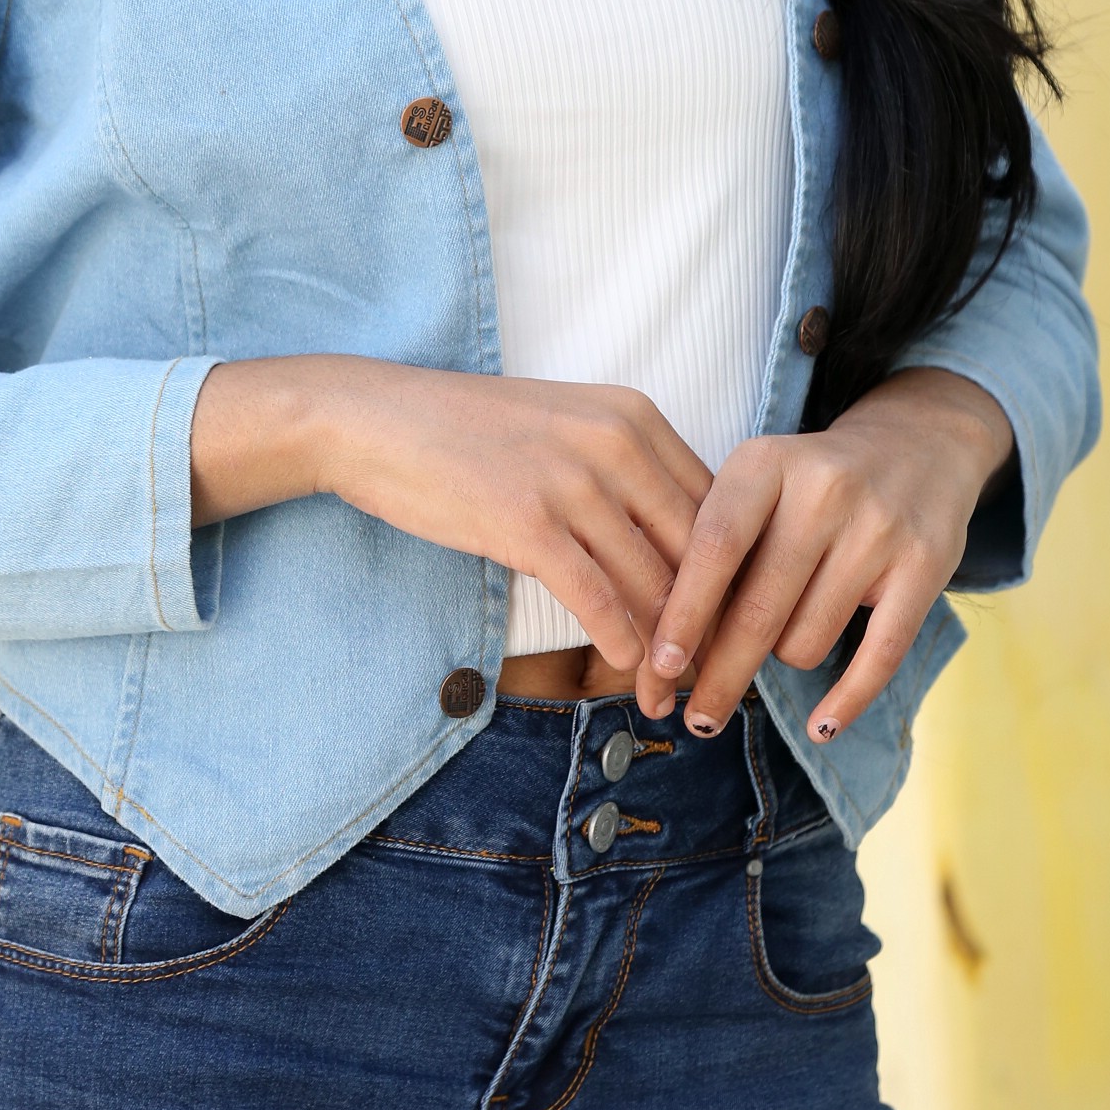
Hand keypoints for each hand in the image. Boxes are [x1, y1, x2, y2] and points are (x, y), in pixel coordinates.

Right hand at [190, 355, 713, 677]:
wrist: (376, 419)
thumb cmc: (469, 434)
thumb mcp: (566, 432)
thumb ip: (625, 476)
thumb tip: (676, 555)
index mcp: (634, 416)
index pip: (715, 507)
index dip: (731, 576)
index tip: (733, 629)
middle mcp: (616, 441)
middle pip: (697, 551)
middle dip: (710, 625)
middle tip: (713, 678)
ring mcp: (572, 480)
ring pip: (652, 583)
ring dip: (666, 651)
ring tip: (668, 694)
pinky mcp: (527, 520)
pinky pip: (597, 597)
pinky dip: (619, 641)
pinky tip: (624, 669)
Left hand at [632, 367, 1015, 741]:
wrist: (916, 443)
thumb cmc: (810, 482)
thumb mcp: (758, 482)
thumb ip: (718, 546)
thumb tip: (674, 648)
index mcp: (766, 462)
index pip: (715, 547)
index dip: (684, 613)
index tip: (659, 667)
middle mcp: (823, 489)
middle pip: (758, 609)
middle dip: (722, 675)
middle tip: (699, 719)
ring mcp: (878, 528)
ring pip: (807, 640)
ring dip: (788, 654)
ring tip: (792, 629)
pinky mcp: (925, 565)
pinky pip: (878, 655)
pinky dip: (845, 700)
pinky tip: (821, 727)